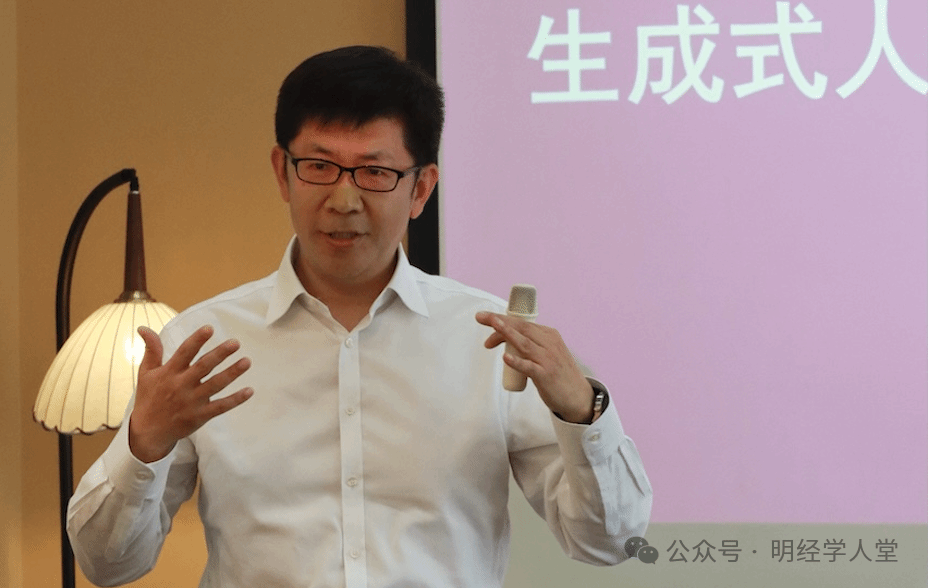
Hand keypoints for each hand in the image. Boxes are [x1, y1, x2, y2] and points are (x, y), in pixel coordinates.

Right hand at [129, 325, 252, 462]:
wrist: (148, 432)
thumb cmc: (148, 398)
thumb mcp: (146, 373)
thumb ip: (152, 350)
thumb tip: (143, 328)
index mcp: (169, 373)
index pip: (184, 353)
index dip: (197, 340)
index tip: (209, 328)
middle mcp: (181, 385)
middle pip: (203, 367)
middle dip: (220, 354)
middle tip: (235, 343)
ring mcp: (192, 401)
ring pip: (215, 385)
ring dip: (232, 373)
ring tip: (247, 362)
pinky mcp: (200, 416)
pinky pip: (221, 407)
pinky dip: (235, 399)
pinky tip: (249, 390)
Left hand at [476, 311, 593, 422]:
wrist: (579, 397)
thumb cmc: (560, 375)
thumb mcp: (549, 353)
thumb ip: (533, 344)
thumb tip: (507, 338)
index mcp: (550, 336)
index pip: (523, 323)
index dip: (503, 320)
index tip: (486, 319)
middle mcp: (549, 344)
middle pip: (521, 329)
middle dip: (499, 322)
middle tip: (481, 317)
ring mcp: (548, 360)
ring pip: (524, 343)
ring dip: (507, 333)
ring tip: (493, 326)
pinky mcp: (546, 376)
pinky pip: (529, 367)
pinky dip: (517, 362)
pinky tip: (505, 358)